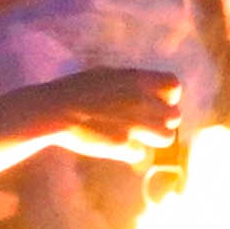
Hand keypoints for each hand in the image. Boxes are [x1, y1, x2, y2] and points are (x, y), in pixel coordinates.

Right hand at [40, 68, 188, 164]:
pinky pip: (140, 153)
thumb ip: (130, 82)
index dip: (168, 97)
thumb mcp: (106, 75)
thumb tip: (144, 89)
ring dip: (153, 139)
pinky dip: (129, 152)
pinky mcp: (123, 145)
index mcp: (137, 79)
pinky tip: (114, 146)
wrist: (54, 111)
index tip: (157, 102)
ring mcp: (135, 125)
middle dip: (163, 122)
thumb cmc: (75, 89)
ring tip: (135, 137)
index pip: (174, 86)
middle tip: (146, 124)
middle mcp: (142, 101)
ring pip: (166, 138)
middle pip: (174, 116)